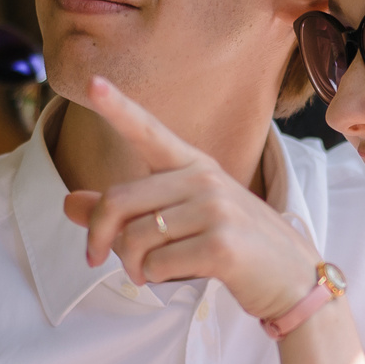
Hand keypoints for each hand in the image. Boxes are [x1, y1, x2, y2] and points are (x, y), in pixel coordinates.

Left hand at [62, 75, 322, 322]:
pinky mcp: (221, 245)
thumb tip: (67, 203)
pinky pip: (158, 264)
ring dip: (132, 265)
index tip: (93, 82)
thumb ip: (124, 213)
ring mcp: (216, 210)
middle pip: (117, 201)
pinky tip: (178, 278)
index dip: (118, 107)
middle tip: (98, 260)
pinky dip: (156, 278)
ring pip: (134, 238)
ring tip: (149, 274)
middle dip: (99, 238)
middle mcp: (204, 179)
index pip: (149, 132)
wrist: (296, 281)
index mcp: (194, 166)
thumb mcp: (181, 222)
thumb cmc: (235, 248)